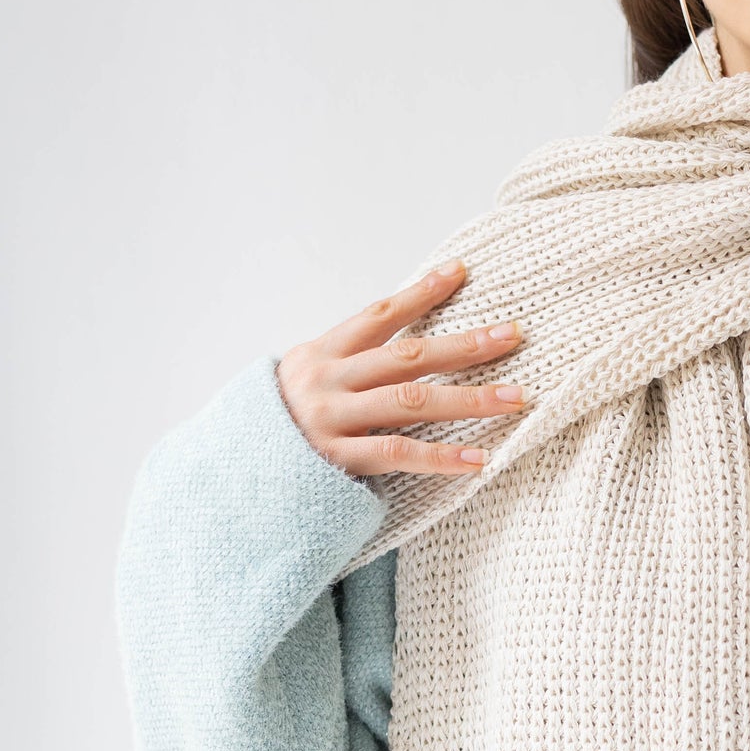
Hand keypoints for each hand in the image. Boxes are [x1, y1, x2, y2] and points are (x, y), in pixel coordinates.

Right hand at [275, 261, 530, 485]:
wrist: (233, 477)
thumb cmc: (278, 430)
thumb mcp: (303, 383)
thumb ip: (347, 367)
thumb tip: (405, 350)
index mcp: (319, 354)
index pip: (379, 315)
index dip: (421, 293)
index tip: (461, 272)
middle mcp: (326, 381)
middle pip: (407, 355)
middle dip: (465, 345)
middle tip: (513, 336)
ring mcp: (331, 420)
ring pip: (412, 402)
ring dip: (469, 399)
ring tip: (516, 398)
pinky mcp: (336, 461)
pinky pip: (398, 454)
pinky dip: (441, 457)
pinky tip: (479, 458)